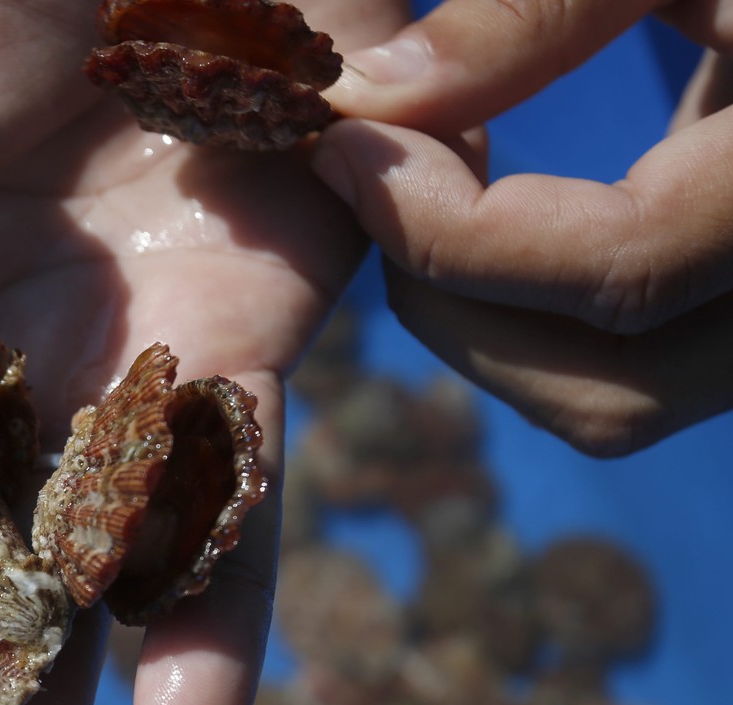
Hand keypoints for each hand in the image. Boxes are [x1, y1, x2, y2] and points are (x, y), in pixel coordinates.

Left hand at [313, 0, 732, 455]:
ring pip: (608, 400)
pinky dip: (525, 310)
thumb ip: (541, 4)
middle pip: (606, 385)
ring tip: (432, 180)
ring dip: (478, 315)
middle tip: (376, 174)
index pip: (621, 267)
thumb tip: (370, 99)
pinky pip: (625, 370)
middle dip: (450, 296)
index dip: (451, 228)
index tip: (344, 148)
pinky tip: (491, 200)